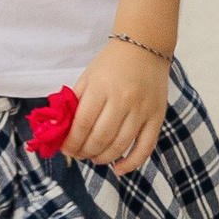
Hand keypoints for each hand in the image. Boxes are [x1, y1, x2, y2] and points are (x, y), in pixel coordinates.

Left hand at [62, 38, 170, 173]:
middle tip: (77, 155)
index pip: (82, 123)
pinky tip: (118, 169)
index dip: (71, 141)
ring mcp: (141, 111)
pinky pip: (145, 148)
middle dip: (85, 151)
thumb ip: (75, 102)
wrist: (144, 49)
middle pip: (100, 137)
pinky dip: (132, 162)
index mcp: (101, 88)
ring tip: (93, 158)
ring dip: (103, 158)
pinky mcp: (156, 118)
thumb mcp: (87, 77)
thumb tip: (61, 128)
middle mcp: (122, 100)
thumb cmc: (110, 65)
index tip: (65, 149)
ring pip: (120, 145)